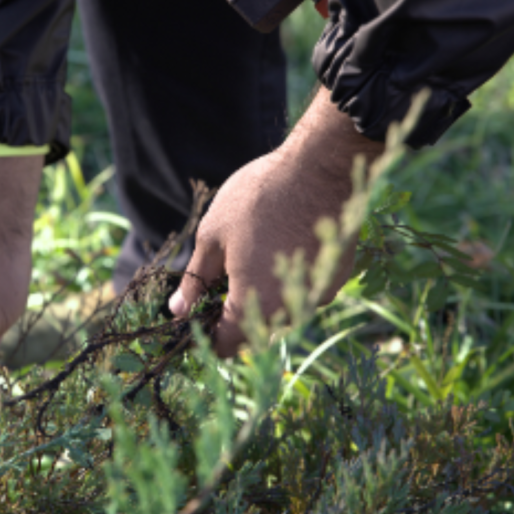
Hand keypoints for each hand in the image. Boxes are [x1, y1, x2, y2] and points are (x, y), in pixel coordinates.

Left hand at [169, 89, 383, 355]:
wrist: (320, 169)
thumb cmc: (258, 199)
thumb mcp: (212, 237)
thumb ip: (196, 280)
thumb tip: (177, 310)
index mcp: (252, 304)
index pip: (226, 344)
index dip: (207, 335)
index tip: (197, 316)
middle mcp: (288, 309)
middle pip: (255, 329)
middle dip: (234, 314)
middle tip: (220, 281)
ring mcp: (317, 294)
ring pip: (282, 311)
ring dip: (264, 296)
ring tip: (250, 256)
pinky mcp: (336, 276)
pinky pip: (304, 290)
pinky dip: (289, 280)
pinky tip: (280, 247)